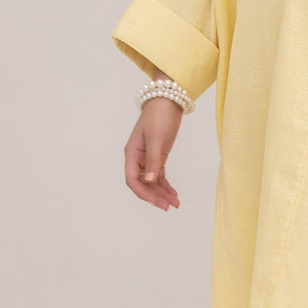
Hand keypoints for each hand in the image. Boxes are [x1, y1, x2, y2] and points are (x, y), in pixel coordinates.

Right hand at [124, 96, 183, 210]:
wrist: (168, 100)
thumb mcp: (157, 139)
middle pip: (142, 183)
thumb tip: (148, 181)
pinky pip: (159, 175)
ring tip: (175, 203)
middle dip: (154, 196)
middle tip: (168, 207)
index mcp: (132, 153)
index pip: (132, 179)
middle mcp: (137, 158)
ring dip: (162, 193)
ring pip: (151, 181)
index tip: (156, 202)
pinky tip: (174, 194)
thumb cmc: (159, 116)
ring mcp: (147, 158)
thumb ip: (153, 161)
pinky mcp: (157, 156)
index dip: (143, 193)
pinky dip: (165, 185)